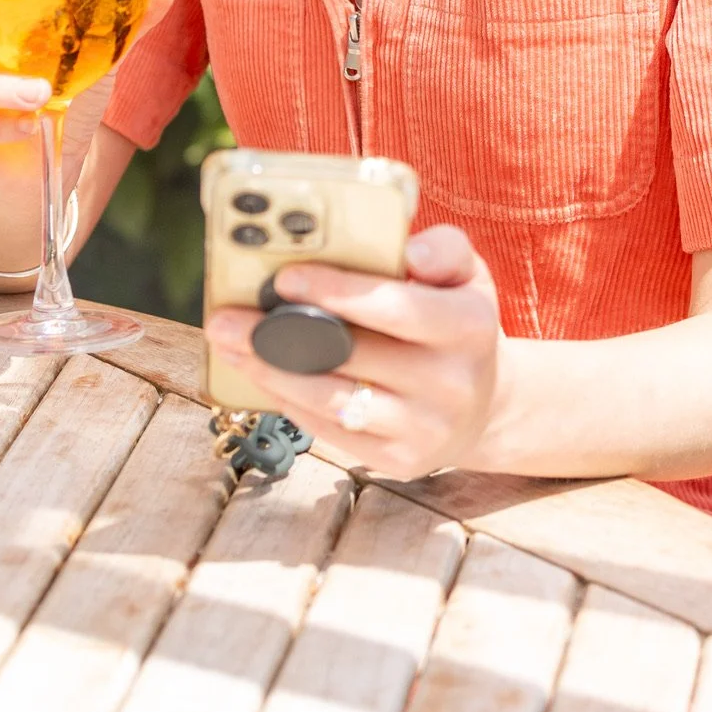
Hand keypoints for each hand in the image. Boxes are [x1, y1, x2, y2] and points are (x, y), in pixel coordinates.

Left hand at [204, 224, 501, 478]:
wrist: (483, 404)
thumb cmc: (454, 321)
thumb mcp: (465, 276)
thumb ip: (443, 250)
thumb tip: (411, 251)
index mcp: (470, 326)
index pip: (396, 307)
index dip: (337, 293)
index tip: (283, 278)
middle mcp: (452, 384)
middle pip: (353, 356)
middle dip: (281, 334)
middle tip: (227, 316)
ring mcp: (425, 430)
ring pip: (332, 400)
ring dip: (271, 372)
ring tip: (229, 344)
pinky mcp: (399, 461)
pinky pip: (330, 430)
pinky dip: (288, 400)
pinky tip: (260, 373)